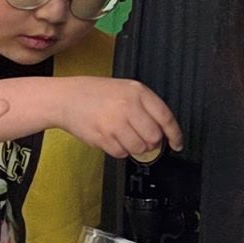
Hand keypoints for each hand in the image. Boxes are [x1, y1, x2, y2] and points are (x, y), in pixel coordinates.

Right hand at [56, 77, 182, 162]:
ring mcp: (115, 123)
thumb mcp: (125, 89)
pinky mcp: (103, 138)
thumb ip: (145, 106)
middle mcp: (128, 106)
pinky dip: (119, 150)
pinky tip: (112, 137)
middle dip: (151, 142)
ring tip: (124, 136)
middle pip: (154, 137)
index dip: (175, 135)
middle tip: (143, 138)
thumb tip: (163, 131)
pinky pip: (121, 153)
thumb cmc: (95, 93)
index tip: (177, 144)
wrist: (66, 98)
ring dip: (135, 148)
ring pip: (139, 149)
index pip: (166, 117)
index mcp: (137, 92)